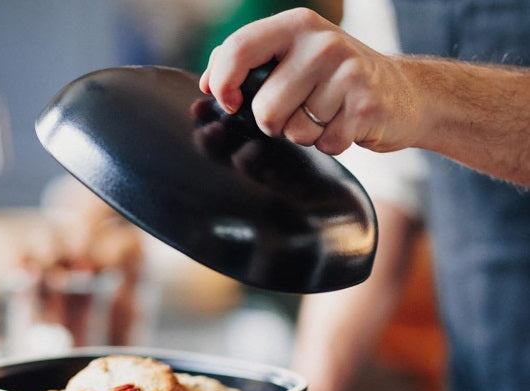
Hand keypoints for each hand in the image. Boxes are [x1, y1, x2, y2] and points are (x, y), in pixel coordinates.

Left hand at [199, 8, 419, 156]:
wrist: (403, 91)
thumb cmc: (334, 78)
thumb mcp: (293, 55)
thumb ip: (250, 62)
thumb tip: (207, 82)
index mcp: (295, 26)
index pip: (239, 49)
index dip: (223, 83)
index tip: (230, 102)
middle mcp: (321, 42)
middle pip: (264, 109)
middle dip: (274, 123)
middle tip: (297, 111)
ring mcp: (346, 72)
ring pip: (294, 131)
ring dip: (305, 135)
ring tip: (326, 115)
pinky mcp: (365, 105)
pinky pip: (324, 144)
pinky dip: (330, 144)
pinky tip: (345, 125)